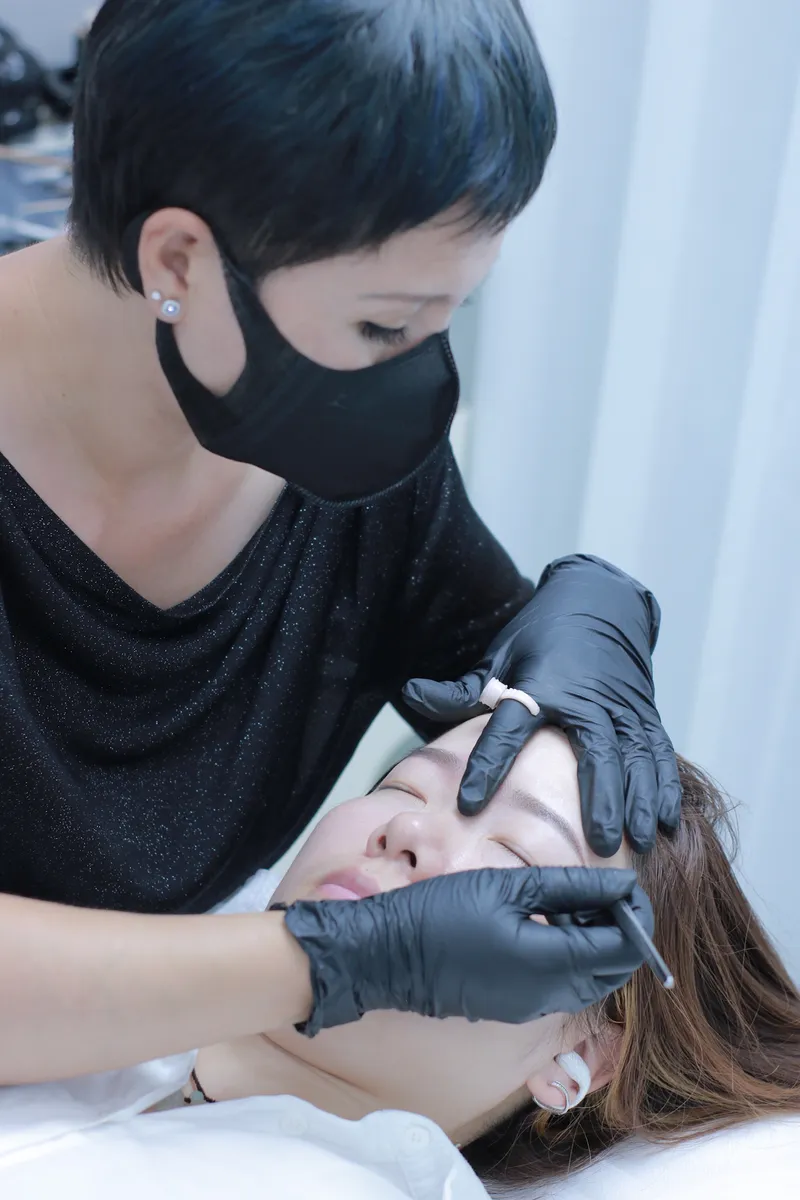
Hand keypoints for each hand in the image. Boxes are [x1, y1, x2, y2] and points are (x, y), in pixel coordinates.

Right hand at [277, 866, 651, 1034]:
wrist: (386, 955)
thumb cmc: (441, 913)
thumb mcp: (509, 887)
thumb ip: (572, 887)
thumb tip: (623, 884)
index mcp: (552, 964)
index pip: (625, 948)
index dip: (638, 916)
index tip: (629, 885)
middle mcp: (550, 996)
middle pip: (614, 969)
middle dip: (620, 930)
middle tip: (601, 889)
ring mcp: (532, 1007)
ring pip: (589, 978)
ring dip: (594, 942)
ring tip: (568, 900)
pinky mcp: (516, 1007)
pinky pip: (562, 985)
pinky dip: (569, 955)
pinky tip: (544, 922)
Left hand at [402, 555, 680, 855]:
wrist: (599, 604)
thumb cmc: (540, 639)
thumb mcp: (498, 658)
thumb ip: (459, 689)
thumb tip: (409, 693)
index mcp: (539, 685)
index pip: (508, 728)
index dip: (488, 764)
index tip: (469, 803)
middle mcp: (585, 699)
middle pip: (594, 751)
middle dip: (598, 798)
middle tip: (594, 843)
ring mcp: (621, 708)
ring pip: (634, 758)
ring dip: (637, 802)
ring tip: (638, 844)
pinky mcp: (645, 714)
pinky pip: (659, 753)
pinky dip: (664, 788)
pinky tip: (665, 823)